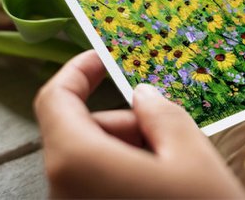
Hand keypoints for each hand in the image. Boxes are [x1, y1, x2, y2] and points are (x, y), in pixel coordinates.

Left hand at [34, 50, 244, 198]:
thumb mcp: (190, 152)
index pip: (55, 100)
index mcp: (78, 162)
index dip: (77, 71)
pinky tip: (166, 184)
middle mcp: (63, 190)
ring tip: (175, 162)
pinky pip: (99, 184)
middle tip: (169, 127)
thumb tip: (142, 94)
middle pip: (82, 132)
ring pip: (93, 160)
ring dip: (131, 148)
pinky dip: (127, 172)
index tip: (104, 59)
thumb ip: (160, 111)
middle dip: (124, 121)